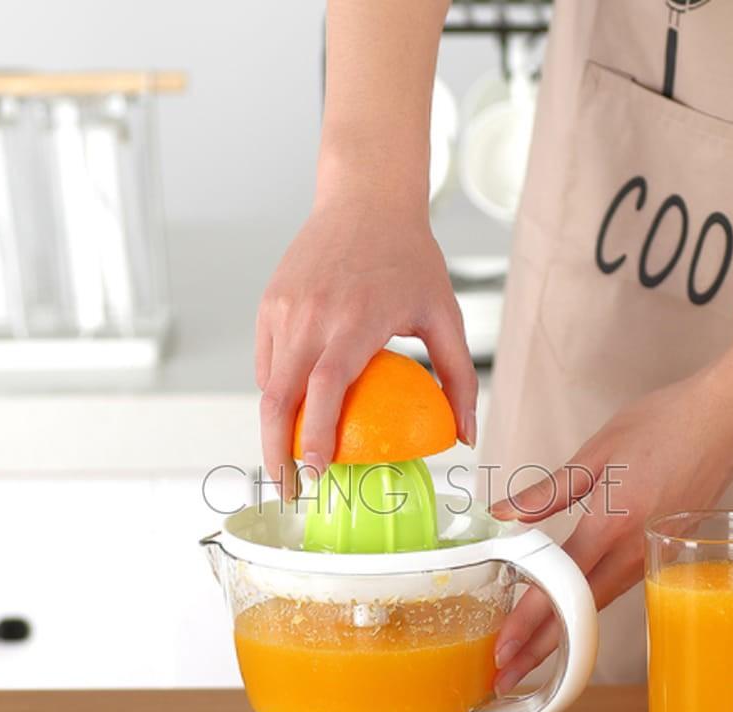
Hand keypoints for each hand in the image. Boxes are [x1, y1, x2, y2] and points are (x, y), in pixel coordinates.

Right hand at [255, 197, 476, 498]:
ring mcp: (284, 307)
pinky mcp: (269, 303)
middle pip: (278, 399)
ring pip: (267, 384)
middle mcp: (311, 315)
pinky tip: (297, 411)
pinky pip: (266, 362)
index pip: (325, 389)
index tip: (317, 475)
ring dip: (275, 428)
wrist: (365, 199)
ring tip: (292, 459)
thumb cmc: (411, 258)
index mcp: (355, 319)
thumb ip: (459, 377)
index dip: (316, 438)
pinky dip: (277, 392)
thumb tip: (466, 437)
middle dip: (275, 454)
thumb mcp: (445, 314)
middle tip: (290, 491)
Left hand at [488, 367, 732, 693]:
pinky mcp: (659, 554)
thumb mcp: (596, 452)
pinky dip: (586, 612)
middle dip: (540, 650)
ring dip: (562, 637)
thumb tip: (502, 514)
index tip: (502, 648)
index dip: (528, 621)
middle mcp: (634, 551)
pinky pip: (616, 590)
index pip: (561, 585)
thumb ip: (547, 491)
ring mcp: (651, 557)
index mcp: (613, 523)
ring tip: (528, 659)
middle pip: (579, 615)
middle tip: (504, 678)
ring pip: (597, 608)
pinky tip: (567, 618)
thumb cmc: (665, 425)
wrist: (727, 418)